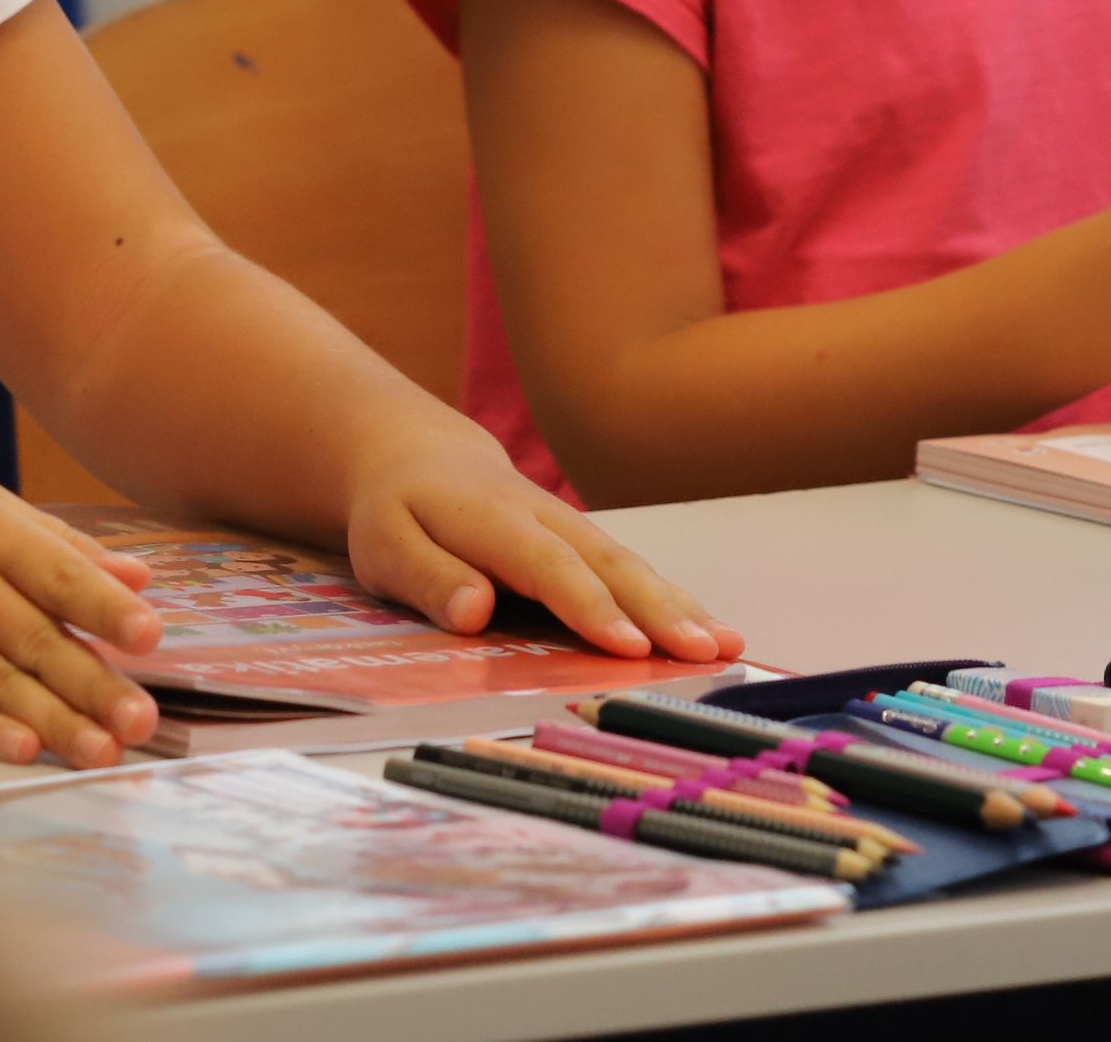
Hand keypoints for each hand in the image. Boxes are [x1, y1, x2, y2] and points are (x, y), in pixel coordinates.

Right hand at [0, 466, 165, 768]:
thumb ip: (56, 543)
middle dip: (91, 681)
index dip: (101, 606)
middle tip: (143, 720)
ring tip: (102, 751)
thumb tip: (139, 580)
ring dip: (52, 718)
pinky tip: (20, 748)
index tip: (149, 636)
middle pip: (29, 637)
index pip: (51, 570)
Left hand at [335, 409, 743, 663]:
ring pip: (630, 566)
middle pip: (608, 564)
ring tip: (725, 645)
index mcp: (492, 520)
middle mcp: (545, 518)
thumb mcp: (385, 545)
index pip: (546, 566)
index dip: (590, 606)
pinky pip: (631, 571)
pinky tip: (710, 632)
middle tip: (703, 651)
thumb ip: (428, 576)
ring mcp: (572, 528)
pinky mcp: (585, 543)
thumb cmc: (399, 511)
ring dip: (679, 606)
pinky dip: (673, 600)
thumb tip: (473, 612)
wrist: (422, 458)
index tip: (630, 645)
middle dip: (658, 609)